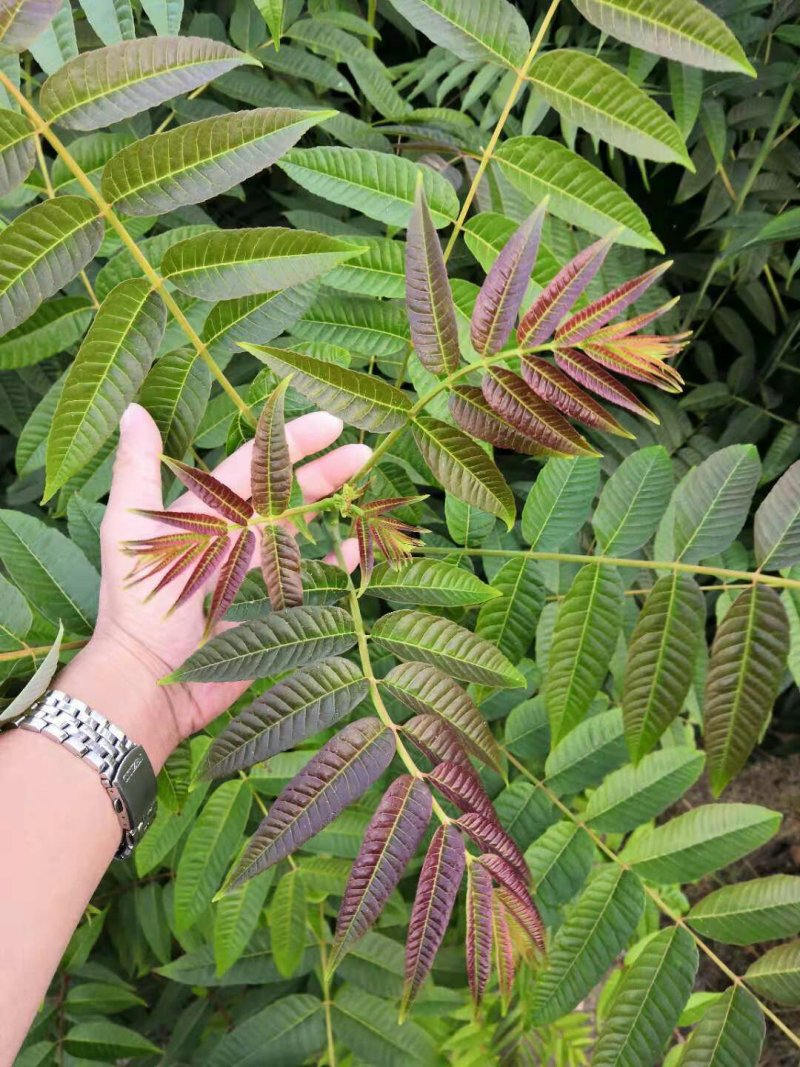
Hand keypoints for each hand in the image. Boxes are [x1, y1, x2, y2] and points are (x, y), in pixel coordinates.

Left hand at [56, 403, 367, 770]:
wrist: (149, 679)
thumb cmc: (136, 605)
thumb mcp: (131, 531)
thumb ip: (136, 470)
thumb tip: (135, 410)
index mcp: (211, 512)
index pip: (259, 465)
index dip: (293, 442)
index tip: (331, 423)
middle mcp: (240, 536)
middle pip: (291, 494)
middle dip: (328, 471)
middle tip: (366, 453)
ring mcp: (260, 571)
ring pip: (308, 530)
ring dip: (339, 510)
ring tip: (369, 496)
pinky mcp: (275, 607)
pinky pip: (316, 578)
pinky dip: (339, 562)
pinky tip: (358, 550)